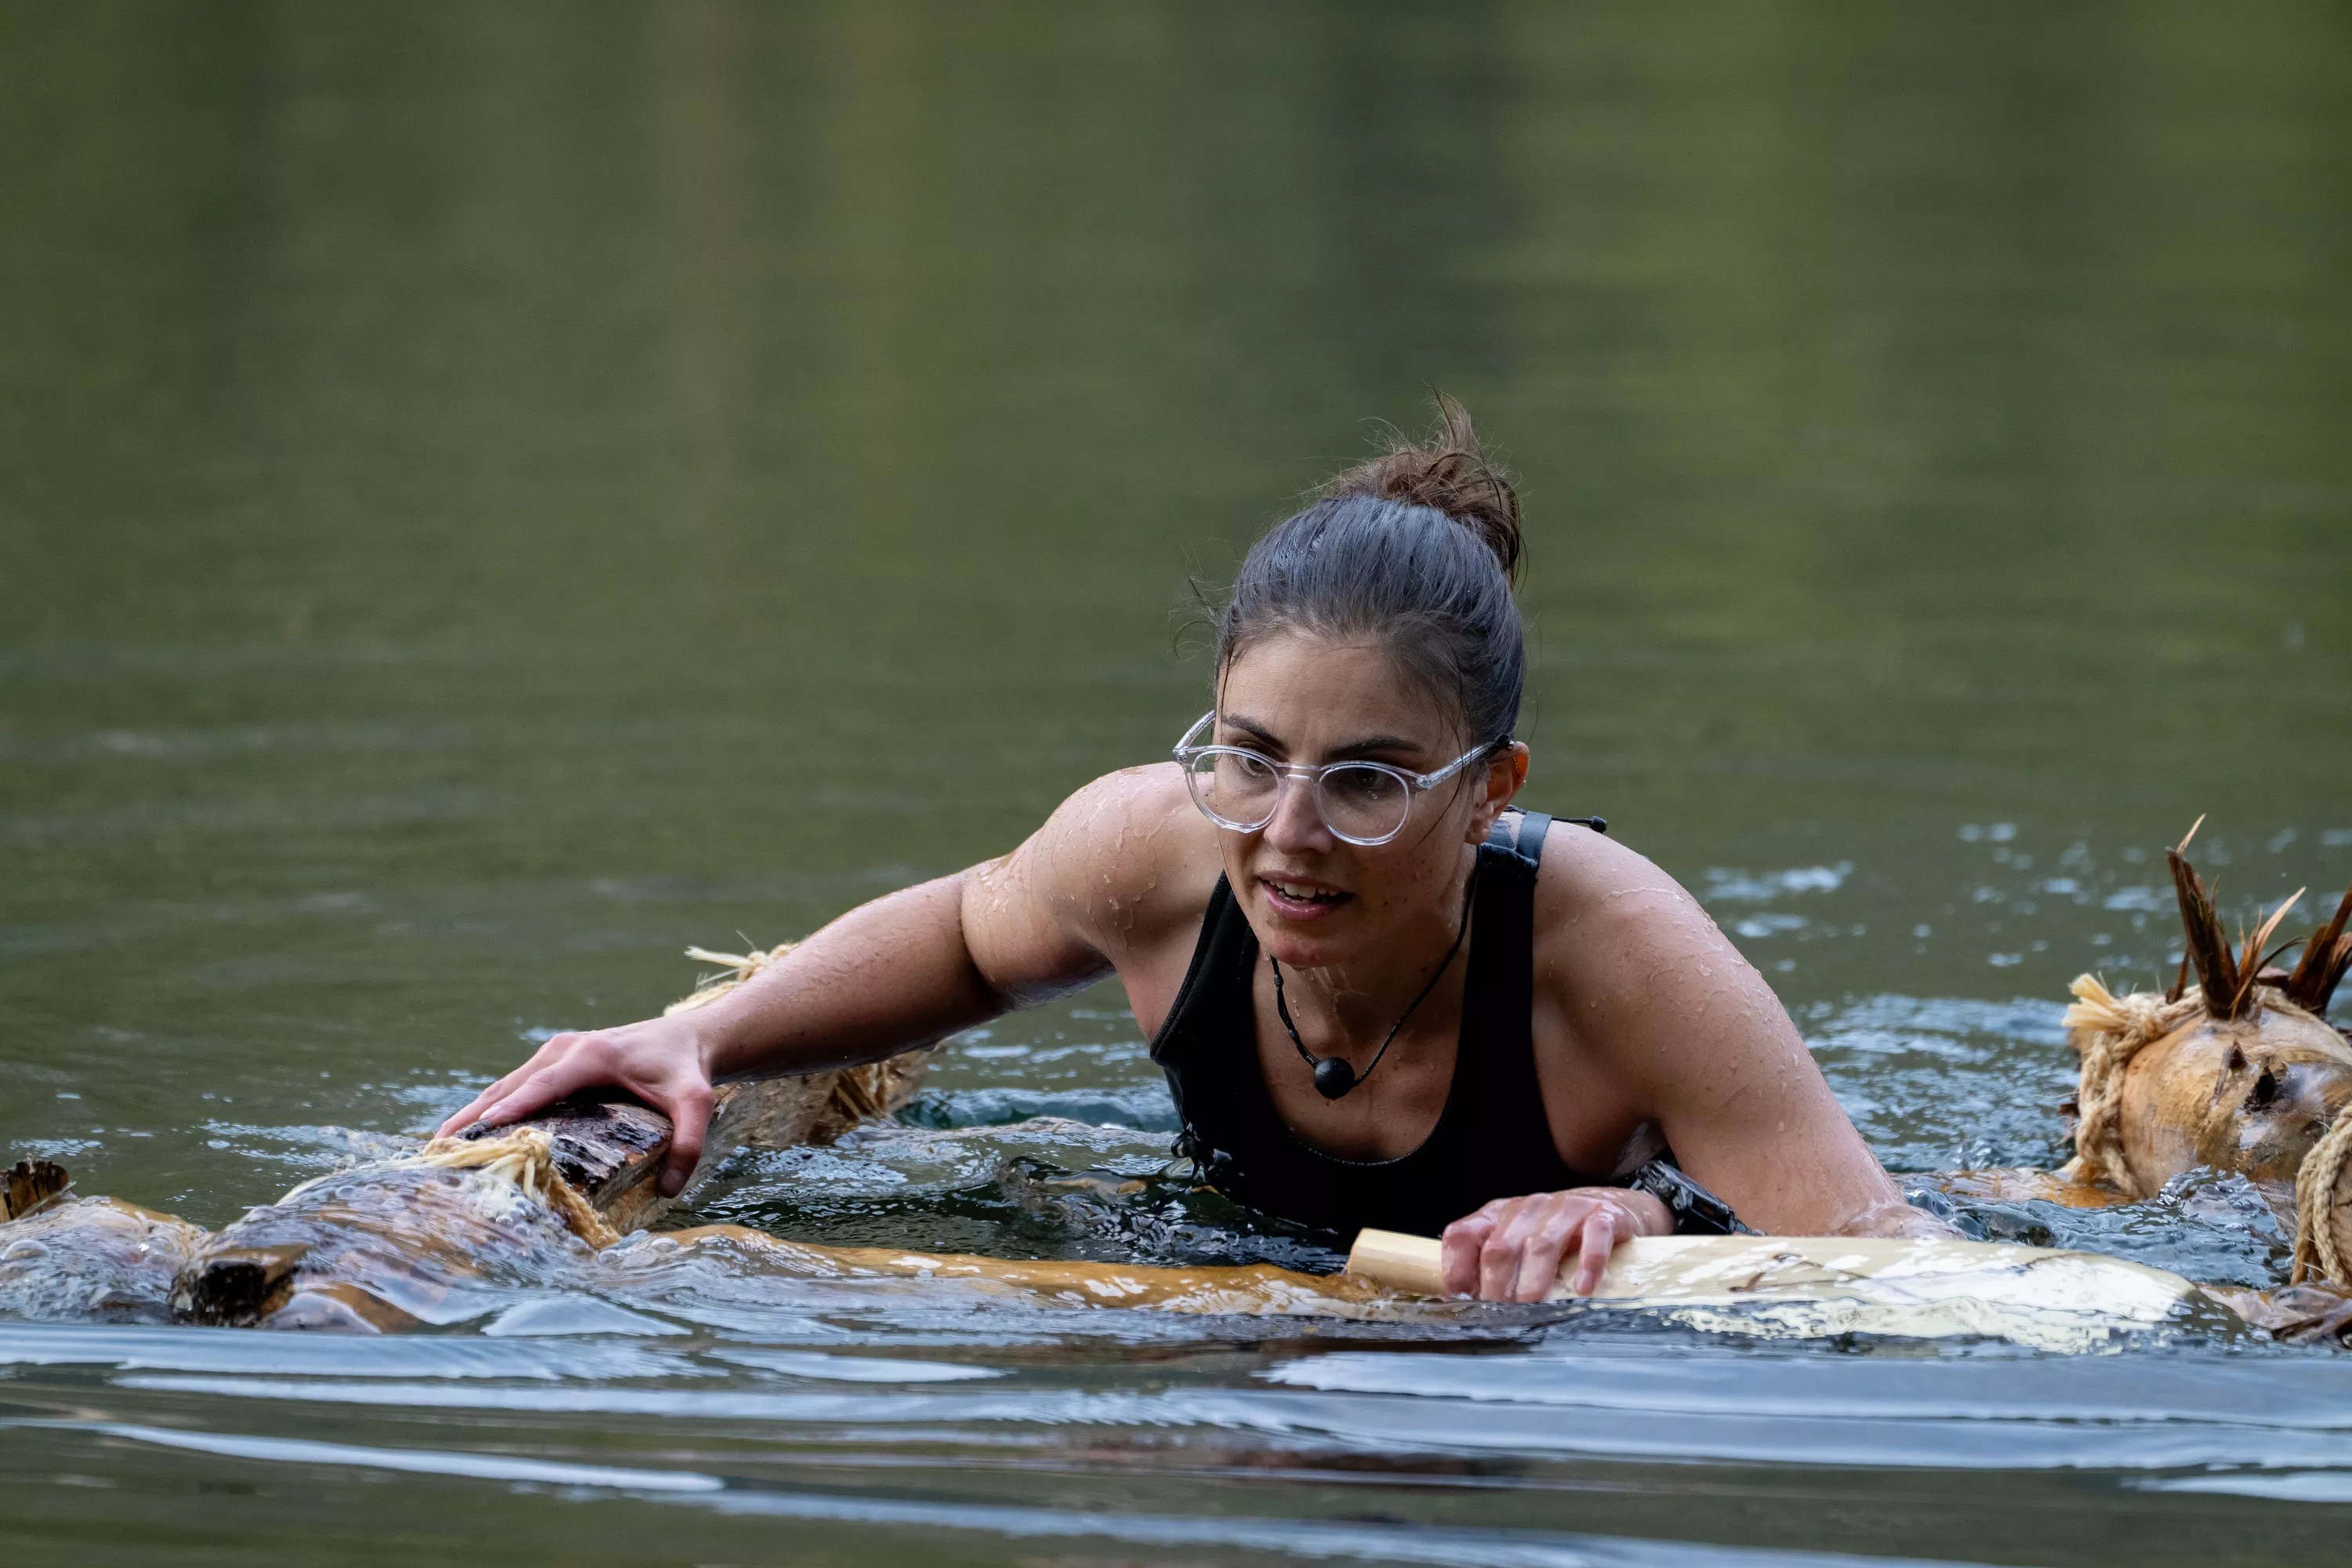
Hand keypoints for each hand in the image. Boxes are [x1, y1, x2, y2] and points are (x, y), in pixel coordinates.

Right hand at [436, 1013, 716, 1196]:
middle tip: (440, 1149)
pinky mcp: (554, 1061)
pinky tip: (471, 1134)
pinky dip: (491, 1107)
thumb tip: (667, 1191)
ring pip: (505, 1085)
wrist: (689, 1038)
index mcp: (593, 1055)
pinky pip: (515, 1086)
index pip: (544, 1085)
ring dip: (474, 1113)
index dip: (513, 1107)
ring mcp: (556, 1053)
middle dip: (474, 1116)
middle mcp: (567, 1049)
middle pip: (510, 1085)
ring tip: (440, 1146)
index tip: (482, 1128)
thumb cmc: (688, 1070)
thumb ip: (689, 1145)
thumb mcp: (697, 1104)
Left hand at [1440, 1187, 1669, 1301]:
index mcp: (1499, 1214)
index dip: (1456, 1270)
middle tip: (1500, 1318)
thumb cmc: (1561, 1236)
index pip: (1462, 1235)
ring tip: (1531, 1310)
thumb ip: (1496, 1270)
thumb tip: (1472, 1313)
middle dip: (1496, 1285)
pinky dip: (1589, 1262)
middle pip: (1500, 1246)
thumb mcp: (1522, 1245)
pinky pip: (1594, 1235)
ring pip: (1541, 1243)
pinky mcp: (1604, 1215)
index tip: (1464, 1305)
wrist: (1617, 1208)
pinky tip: (1584, 1289)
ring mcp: (1567, 1208)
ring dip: (1533, 1280)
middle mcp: (1529, 1207)